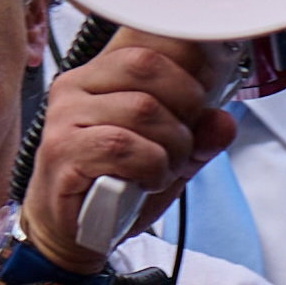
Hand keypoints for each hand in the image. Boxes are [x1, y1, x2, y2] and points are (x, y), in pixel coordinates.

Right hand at [25, 31, 236, 270]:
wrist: (74, 235)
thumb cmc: (114, 190)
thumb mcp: (167, 156)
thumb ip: (196, 136)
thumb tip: (223, 122)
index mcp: (96, 76)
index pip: (147, 49)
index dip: (186, 75)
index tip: (195, 108)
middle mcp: (75, 88)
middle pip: (148, 68)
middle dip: (183, 108)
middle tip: (181, 145)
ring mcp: (64, 119)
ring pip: (142, 109)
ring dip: (170, 147)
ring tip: (163, 170)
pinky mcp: (63, 152)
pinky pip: (123, 146)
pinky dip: (150, 167)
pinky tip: (146, 181)